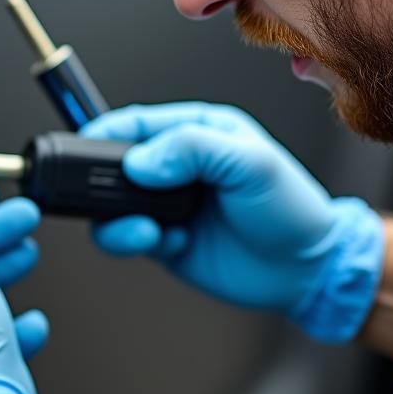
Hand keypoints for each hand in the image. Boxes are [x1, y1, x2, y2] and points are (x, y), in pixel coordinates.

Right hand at [80, 103, 383, 342]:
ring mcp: (168, 204)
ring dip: (118, 217)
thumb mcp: (252, 165)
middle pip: (117, 162)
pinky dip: (133, 240)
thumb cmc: (291, 209)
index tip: (87, 146)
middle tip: (115, 196)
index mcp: (198, 132)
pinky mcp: (164, 239)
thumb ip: (195, 150)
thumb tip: (140, 161)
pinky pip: (126, 236)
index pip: (139, 122)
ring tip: (148, 229)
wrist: (305, 271)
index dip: (108, 130)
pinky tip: (169, 242)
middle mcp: (178, 166)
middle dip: (105, 179)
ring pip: (114, 203)